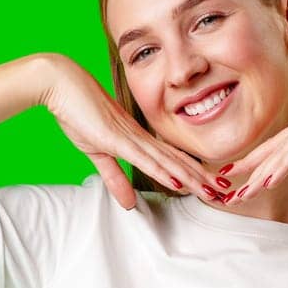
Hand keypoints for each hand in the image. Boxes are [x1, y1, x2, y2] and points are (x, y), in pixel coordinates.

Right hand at [37, 55, 220, 209]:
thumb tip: (128, 203)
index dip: (194, 173)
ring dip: (192, 178)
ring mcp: (131, 137)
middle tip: (227, 191)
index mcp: (138, 139)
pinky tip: (179, 181)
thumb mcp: (97, 152)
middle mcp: (141, 138)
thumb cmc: (77, 112)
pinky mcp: (116, 139)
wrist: (60, 84)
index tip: (212, 185)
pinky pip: (144, 158)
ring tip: (213, 191)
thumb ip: (114, 178)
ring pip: (168, 162)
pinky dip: (163, 171)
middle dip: (203, 178)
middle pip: (178, 161)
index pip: (172, 159)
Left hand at [220, 25, 287, 199]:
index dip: (260, 164)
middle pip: (270, 154)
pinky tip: (266, 181)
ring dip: (257, 178)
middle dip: (249, 175)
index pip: (280, 148)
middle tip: (230, 195)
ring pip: (277, 156)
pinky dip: (280, 167)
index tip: (243, 178)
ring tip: (238, 197)